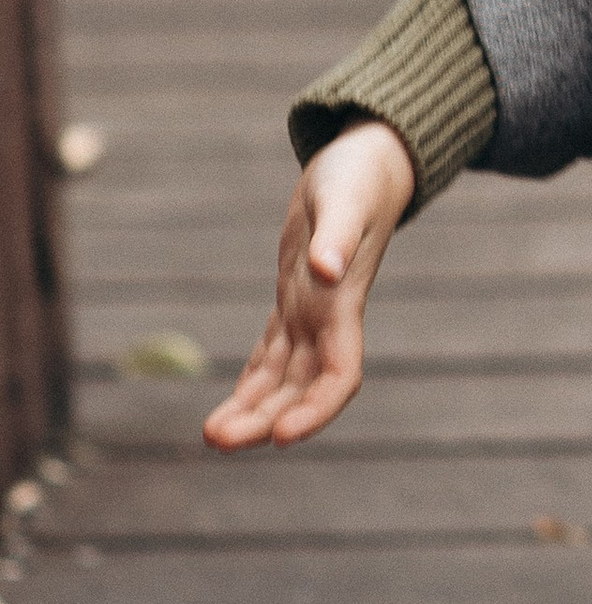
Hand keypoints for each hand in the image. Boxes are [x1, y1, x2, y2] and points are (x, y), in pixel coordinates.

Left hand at [203, 119, 414, 451]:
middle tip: (217, 441)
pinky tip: (231, 407)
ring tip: (212, 437)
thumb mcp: (346, 200)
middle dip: (265, 421)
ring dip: (252, 411)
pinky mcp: (294, 299)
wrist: (367, 162)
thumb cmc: (359, 176)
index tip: (282, 436)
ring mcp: (312, 312)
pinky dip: (252, 383)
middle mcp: (329, 318)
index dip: (316, 411)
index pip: (339, 375)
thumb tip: (327, 271)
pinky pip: (273, 355)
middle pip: (301, 389)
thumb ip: (339, 236)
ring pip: (283, 379)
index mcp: (345, 304)